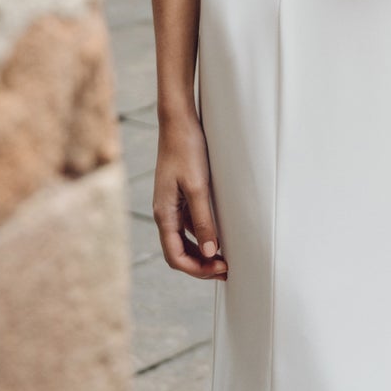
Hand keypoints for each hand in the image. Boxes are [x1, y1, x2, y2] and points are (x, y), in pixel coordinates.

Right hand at [153, 112, 226, 279]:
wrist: (178, 121)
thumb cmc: (186, 149)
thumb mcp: (198, 187)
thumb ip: (203, 221)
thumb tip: (209, 252)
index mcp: (164, 214)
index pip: (175, 256)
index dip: (197, 269)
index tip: (221, 269)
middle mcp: (164, 212)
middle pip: (177, 252)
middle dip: (200, 265)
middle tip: (226, 268)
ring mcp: (170, 205)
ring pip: (182, 240)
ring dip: (201, 252)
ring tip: (223, 257)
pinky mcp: (177, 196)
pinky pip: (186, 224)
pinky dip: (200, 235)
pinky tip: (216, 234)